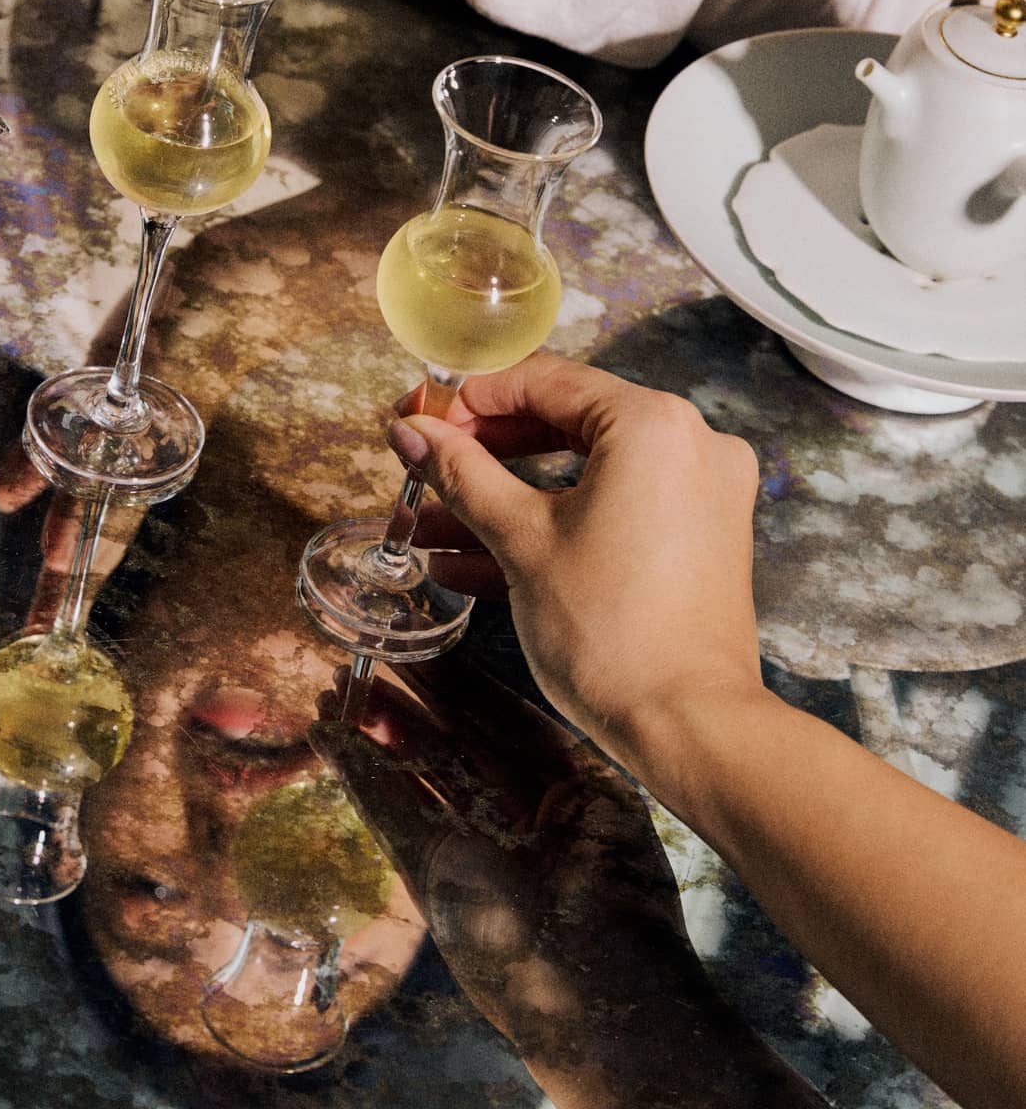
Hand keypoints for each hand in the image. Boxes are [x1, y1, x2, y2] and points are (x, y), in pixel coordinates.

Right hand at [312, 660, 861, 1108]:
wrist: (611, 1011)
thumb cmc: (624, 906)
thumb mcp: (600, 806)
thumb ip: (550, 752)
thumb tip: (512, 694)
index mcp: (562, 786)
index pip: (497, 715)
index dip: (456, 679)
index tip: (420, 637)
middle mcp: (512, 811)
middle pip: (449, 738)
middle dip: (408, 698)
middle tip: (365, 652)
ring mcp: (471, 845)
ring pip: (413, 772)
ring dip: (374, 731)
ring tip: (335, 688)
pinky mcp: (435, 880)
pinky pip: (390, 815)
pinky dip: (360, 777)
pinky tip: (330, 738)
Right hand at [390, 351, 762, 770]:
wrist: (690, 728)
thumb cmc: (610, 630)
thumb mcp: (520, 539)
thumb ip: (462, 474)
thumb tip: (410, 430)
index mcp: (652, 424)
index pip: (544, 380)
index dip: (470, 399)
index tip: (419, 419)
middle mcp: (689, 444)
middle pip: (562, 424)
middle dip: (482, 454)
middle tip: (423, 467)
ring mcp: (699, 494)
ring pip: (580, 476)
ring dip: (504, 499)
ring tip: (429, 526)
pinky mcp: (696, 542)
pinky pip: (610, 513)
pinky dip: (551, 528)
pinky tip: (471, 561)